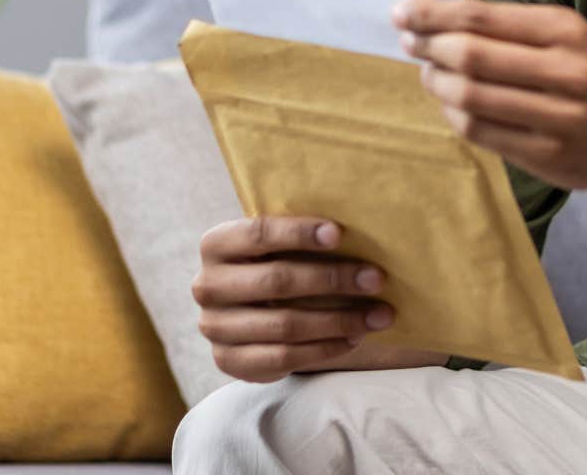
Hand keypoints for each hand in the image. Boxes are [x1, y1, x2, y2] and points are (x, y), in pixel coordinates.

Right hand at [191, 216, 396, 382]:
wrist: (245, 313)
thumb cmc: (274, 264)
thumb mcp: (277, 244)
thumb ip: (302, 236)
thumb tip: (362, 225)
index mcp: (216, 244)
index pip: (259, 233)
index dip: (299, 233)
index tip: (340, 234)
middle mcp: (207, 285)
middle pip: (277, 280)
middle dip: (333, 279)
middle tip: (376, 278)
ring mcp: (214, 326)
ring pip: (286, 324)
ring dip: (340, 320)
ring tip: (379, 315)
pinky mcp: (228, 360)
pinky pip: (284, 357)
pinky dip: (325, 348)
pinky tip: (354, 338)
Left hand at [392, 0, 586, 193]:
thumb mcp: (563, 36)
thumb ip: (506, 27)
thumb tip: (430, 19)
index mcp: (566, 30)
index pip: (482, 17)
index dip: (433, 14)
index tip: (401, 12)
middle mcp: (566, 72)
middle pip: (471, 56)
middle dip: (428, 46)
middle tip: (409, 43)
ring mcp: (557, 117)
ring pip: (469, 97)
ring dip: (434, 83)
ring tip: (428, 73)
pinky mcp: (545, 154)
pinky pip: (479, 131)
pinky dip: (452, 114)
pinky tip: (449, 104)